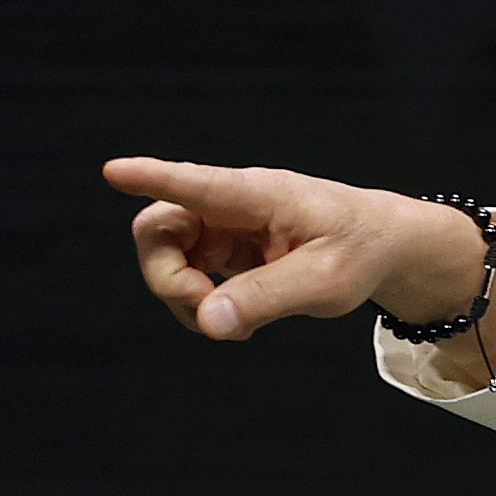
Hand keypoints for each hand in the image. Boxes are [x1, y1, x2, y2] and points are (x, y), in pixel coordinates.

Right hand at [98, 157, 495, 342]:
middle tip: (206, 314)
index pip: (196, 183)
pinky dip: (203, 306)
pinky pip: (187, 276)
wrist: (380, 246)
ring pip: (166, 257)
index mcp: (257, 194)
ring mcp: (222, 226)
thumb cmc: (358, 251)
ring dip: (185, 298)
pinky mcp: (223, 249)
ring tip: (237, 325)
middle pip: (158, 229)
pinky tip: (240, 320)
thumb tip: (208, 322)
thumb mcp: (325, 282)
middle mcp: (229, 204)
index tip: (114, 170)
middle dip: (167, 278)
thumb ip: (267, 299)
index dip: (152, 179)